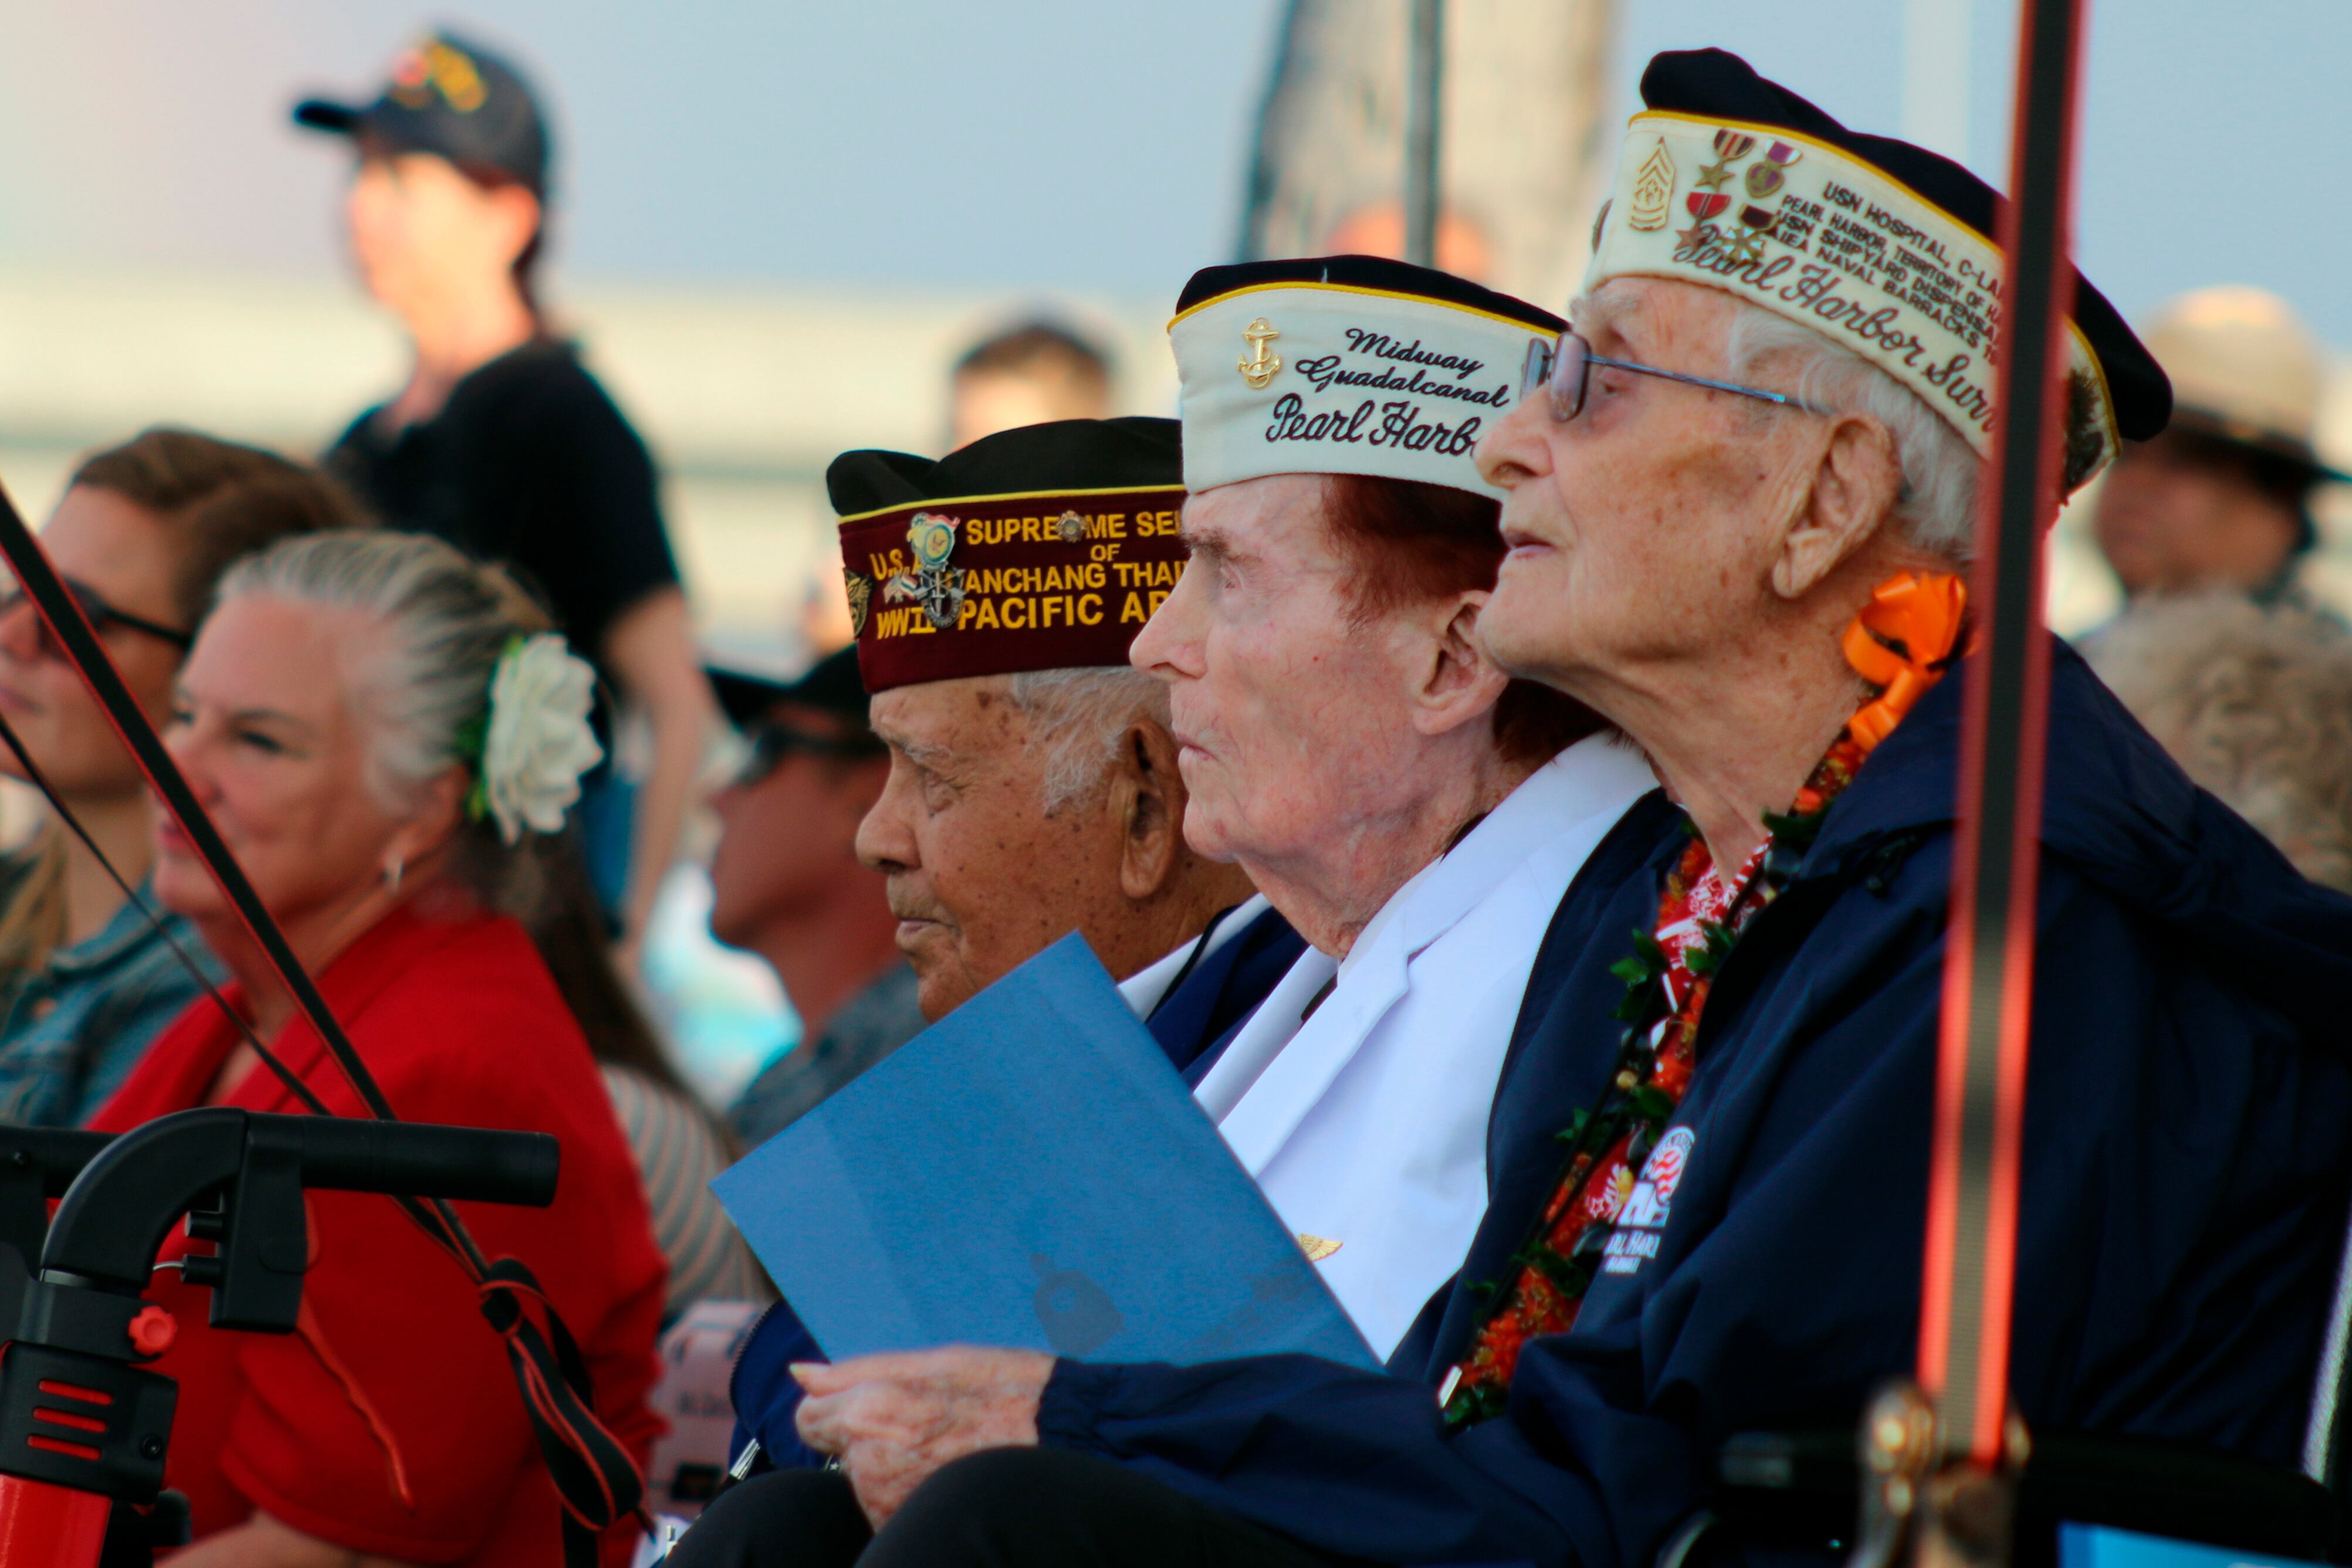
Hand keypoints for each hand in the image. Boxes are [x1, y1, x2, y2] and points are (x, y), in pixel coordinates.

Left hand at [793, 1347, 1052, 1527]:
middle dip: (869, 1439)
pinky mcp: (906, 1525)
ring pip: (867, 1482)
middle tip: (928, 1426)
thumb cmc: (1004, 1390)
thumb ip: (855, 1371)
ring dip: (893, 1468)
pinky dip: (912, 1496)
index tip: (876, 1407)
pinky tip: (952, 1475)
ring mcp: (889, 1506)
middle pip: (841, 1451)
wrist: (1065, 1439)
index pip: (809, 1417)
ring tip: (949, 1449)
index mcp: (870, 1412)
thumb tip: (799, 1373)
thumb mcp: (932, 1361)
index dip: (840, 1408)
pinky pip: (892, 1509)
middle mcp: (871, 1466)